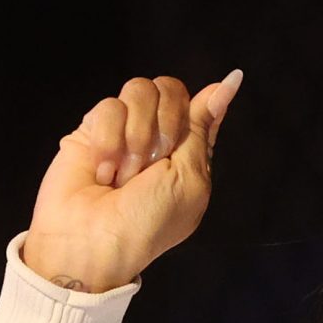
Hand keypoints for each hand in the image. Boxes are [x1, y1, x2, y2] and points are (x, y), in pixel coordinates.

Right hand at [22, 69, 242, 292]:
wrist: (92, 241)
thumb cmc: (148, 221)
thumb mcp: (189, 178)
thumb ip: (202, 129)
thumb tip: (227, 84)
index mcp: (190, 155)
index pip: (203, 111)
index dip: (213, 99)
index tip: (231, 81)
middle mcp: (158, 138)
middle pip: (171, 90)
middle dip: (167, 122)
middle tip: (156, 159)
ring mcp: (124, 130)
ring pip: (139, 91)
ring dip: (137, 135)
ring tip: (125, 172)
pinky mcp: (92, 128)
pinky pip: (109, 106)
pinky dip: (109, 140)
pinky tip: (103, 170)